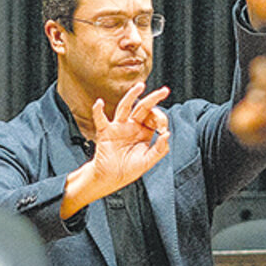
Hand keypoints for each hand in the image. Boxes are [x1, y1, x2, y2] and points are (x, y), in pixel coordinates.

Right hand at [60, 83, 170, 217]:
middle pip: (143, 107)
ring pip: (125, 107)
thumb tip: (167, 134)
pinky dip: (98, 111)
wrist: (111, 178)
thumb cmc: (129, 169)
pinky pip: (101, 119)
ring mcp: (119, 127)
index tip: (163, 130)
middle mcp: (132, 125)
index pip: (154, 118)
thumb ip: (159, 149)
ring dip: (132, 96)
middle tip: (164, 91)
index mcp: (144, 131)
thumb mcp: (148, 161)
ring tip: (139, 86)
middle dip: (154, 98)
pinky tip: (99, 103)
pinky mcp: (106, 132)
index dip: (161, 120)